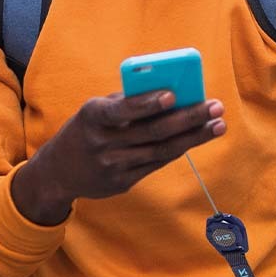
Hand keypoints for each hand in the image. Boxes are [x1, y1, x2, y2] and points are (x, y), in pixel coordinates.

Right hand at [11, 90, 226, 224]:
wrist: (58, 173)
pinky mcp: (122, 183)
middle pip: (152, 131)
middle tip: (215, 107)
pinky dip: (177, 150)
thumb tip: (172, 93)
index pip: (122, 110)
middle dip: (188, 118)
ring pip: (160, 150)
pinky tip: (196, 138)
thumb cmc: (85, 130)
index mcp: (93, 116)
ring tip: (217, 124)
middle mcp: (102, 143)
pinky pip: (156, 164)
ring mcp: (112, 166)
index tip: (173, 95)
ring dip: (193, 137)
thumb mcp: (95, 111)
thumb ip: (127, 102)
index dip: (147, 103)